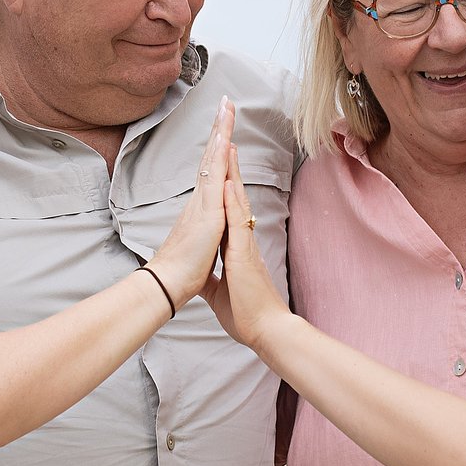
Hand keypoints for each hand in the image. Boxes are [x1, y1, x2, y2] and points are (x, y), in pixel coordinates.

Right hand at [147, 99, 236, 310]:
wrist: (167, 285)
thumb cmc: (180, 273)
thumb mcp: (197, 249)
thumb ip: (199, 238)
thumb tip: (198, 236)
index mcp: (201, 209)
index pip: (211, 171)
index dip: (217, 148)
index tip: (223, 127)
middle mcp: (200, 200)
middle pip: (211, 157)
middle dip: (219, 128)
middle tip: (225, 102)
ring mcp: (203, 204)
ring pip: (213, 160)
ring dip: (220, 131)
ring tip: (226, 107)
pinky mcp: (208, 212)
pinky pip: (215, 178)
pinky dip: (219, 157)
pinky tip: (224, 139)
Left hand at [198, 143, 291, 346]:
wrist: (264, 331)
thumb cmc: (246, 313)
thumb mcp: (219, 292)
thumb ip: (212, 278)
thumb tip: (201, 276)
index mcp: (235, 246)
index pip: (227, 207)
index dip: (223, 182)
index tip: (219, 158)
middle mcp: (242, 239)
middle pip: (235, 195)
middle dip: (230, 166)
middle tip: (227, 135)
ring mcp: (245, 244)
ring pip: (239, 202)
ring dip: (234, 173)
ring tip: (229, 144)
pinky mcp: (244, 254)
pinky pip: (238, 223)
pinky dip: (233, 202)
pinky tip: (229, 183)